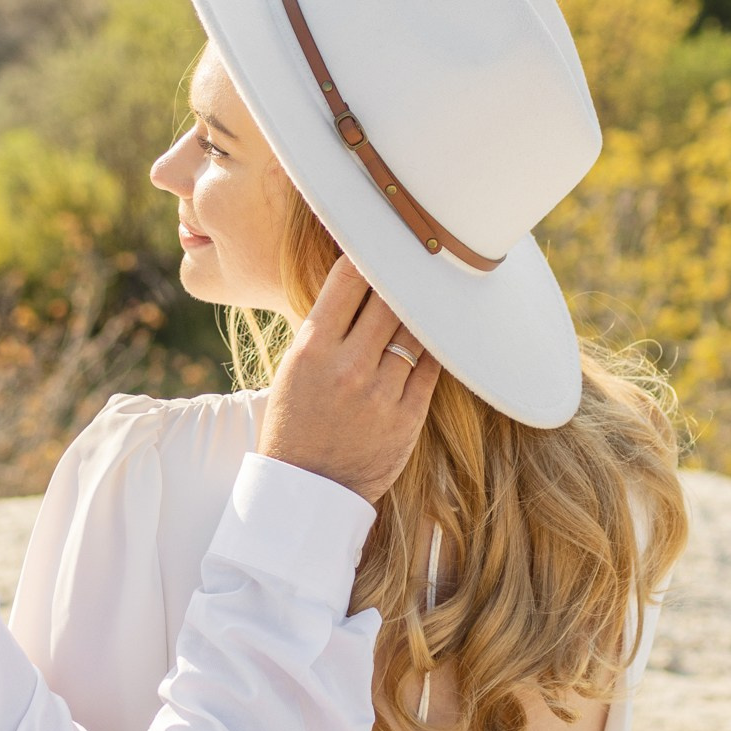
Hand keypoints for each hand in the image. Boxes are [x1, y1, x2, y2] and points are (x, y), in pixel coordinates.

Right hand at [258, 258, 438, 505]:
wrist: (307, 490)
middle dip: (400, 277)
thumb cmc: (295, 421)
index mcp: (312, 350)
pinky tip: (436, 334)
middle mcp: (349, 367)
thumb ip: (325, 328)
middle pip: (389, 299)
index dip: (366, 254)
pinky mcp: (408, 417)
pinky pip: (430, 367)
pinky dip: (433, 347)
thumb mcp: (294, 368)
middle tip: (415, 257)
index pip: (348, 280)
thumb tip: (359, 280)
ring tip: (431, 290)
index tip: (380, 241)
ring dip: (421, 309)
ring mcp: (381, 393)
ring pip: (415, 330)